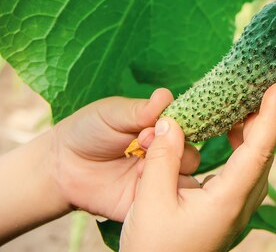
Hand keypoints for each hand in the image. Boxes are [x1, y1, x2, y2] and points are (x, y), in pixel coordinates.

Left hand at [50, 89, 200, 220]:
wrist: (60, 166)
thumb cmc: (88, 131)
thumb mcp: (113, 113)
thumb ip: (141, 109)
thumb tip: (166, 95)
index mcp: (161, 131)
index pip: (186, 129)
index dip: (177, 126)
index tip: (156, 123)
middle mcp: (164, 156)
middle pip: (191, 155)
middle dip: (171, 148)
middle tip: (142, 142)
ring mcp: (157, 180)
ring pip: (186, 179)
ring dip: (168, 170)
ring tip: (139, 166)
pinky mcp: (147, 202)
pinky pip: (167, 203)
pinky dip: (159, 192)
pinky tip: (137, 181)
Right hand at [120, 82, 275, 251]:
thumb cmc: (153, 247)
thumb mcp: (149, 200)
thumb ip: (162, 157)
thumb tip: (172, 120)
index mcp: (230, 198)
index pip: (260, 148)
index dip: (271, 114)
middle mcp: (243, 203)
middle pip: (263, 151)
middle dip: (263, 115)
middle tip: (255, 84)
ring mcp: (240, 208)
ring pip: (257, 161)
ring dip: (252, 129)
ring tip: (240, 102)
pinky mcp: (231, 209)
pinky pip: (247, 169)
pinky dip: (242, 145)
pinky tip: (228, 132)